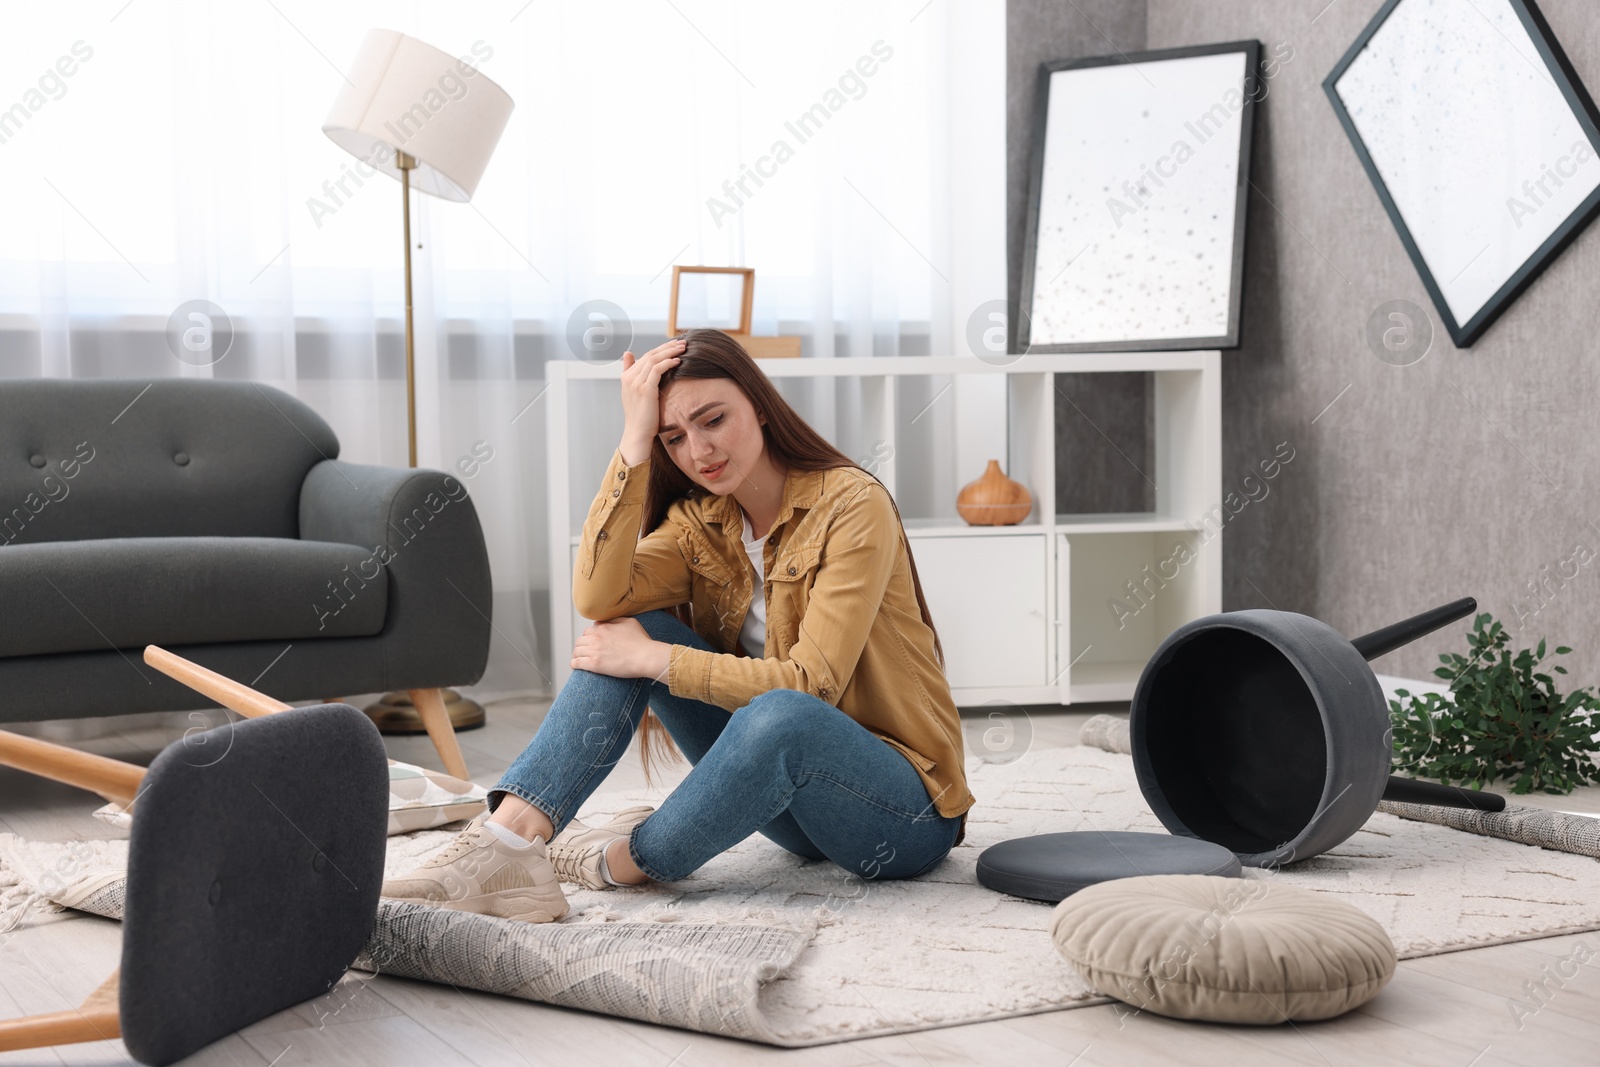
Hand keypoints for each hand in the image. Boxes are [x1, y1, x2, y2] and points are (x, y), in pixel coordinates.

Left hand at [571, 617, 671, 680]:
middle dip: (582, 645)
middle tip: (585, 651)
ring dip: (577, 654)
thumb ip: (615, 619)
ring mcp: (594, 651)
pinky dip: (574, 663)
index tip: (592, 642)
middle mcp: (596, 638)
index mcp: (603, 627)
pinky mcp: (594, 664)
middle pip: (580, 640)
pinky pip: (577, 662)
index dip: (590, 636)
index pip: (588, 630)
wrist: (645, 656)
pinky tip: (575, 665)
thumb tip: (604, 621)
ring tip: (579, 658)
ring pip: (577, 651)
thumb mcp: (630, 622)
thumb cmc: (641, 641)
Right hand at [619, 338, 686, 462]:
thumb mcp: (636, 394)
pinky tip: (678, 361)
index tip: (675, 345)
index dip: (661, 349)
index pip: (646, 356)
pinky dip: (668, 362)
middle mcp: (629, 377)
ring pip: (654, 359)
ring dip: (670, 351)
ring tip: (683, 348)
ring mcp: (636, 382)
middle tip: (683, 342)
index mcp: (626, 376)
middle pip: (651, 354)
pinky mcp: (645, 389)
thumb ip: (634, 375)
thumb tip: (628, 354)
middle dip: (668, 346)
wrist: (637, 434)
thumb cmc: (641, 417)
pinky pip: (657, 369)